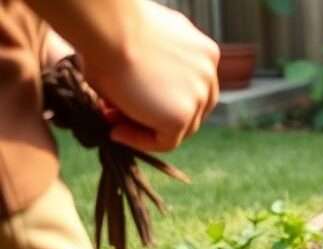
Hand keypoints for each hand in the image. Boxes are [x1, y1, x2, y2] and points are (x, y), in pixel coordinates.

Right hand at [82, 1, 219, 151]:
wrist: (110, 27)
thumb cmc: (112, 30)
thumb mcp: (143, 48)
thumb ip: (154, 71)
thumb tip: (135, 95)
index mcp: (203, 52)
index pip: (193, 88)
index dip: (162, 99)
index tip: (131, 99)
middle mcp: (208, 72)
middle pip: (192, 109)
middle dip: (156, 116)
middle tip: (118, 115)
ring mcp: (200, 95)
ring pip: (181, 128)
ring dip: (146, 129)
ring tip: (114, 123)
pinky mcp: (183, 115)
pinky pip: (166, 141)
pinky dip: (141, 141)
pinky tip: (117, 132)